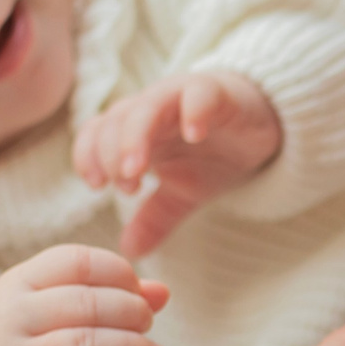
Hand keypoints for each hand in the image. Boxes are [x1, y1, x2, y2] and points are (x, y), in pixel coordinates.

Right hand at [0, 244, 170, 345]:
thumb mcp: (57, 305)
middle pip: (88, 304)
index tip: (137, 291)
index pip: (77, 262)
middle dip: (132, 312)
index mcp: (18, 282)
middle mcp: (11, 317)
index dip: (119, 273)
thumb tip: (162, 292)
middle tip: (147, 324)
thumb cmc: (36, 340)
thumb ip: (109, 292)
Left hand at [74, 70, 283, 258]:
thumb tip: (130, 252)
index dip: (88, 156)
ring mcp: (181, 99)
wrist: (256, 127)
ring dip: (136, 138)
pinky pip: (199, 94)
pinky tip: (195, 135)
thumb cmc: (212, 155)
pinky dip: (194, 111)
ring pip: (147, 107)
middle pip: (116, 121)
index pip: (95, 134)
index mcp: (135, 132)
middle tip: (125, 187)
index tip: (97, 186)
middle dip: (112, 154)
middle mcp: (151, 111)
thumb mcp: (181, 193)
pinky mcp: (217, 93)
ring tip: (138, 170)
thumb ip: (154, 219)